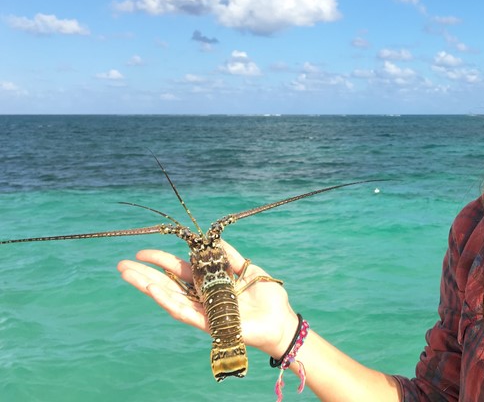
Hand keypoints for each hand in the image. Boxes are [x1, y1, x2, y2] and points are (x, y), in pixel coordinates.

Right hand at [117, 239, 299, 358]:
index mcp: (210, 283)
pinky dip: (167, 301)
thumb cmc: (267, 298)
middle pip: (167, 284)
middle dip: (144, 274)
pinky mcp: (208, 324)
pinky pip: (183, 312)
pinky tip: (152, 290)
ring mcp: (202, 311)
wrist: (281, 321)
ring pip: (169, 298)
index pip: (179, 270)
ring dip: (148, 286)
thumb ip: (231, 257)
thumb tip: (215, 240)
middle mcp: (202, 297)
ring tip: (128, 275)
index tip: (142, 252)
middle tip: (120, 265)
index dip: (161, 261)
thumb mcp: (249, 269)